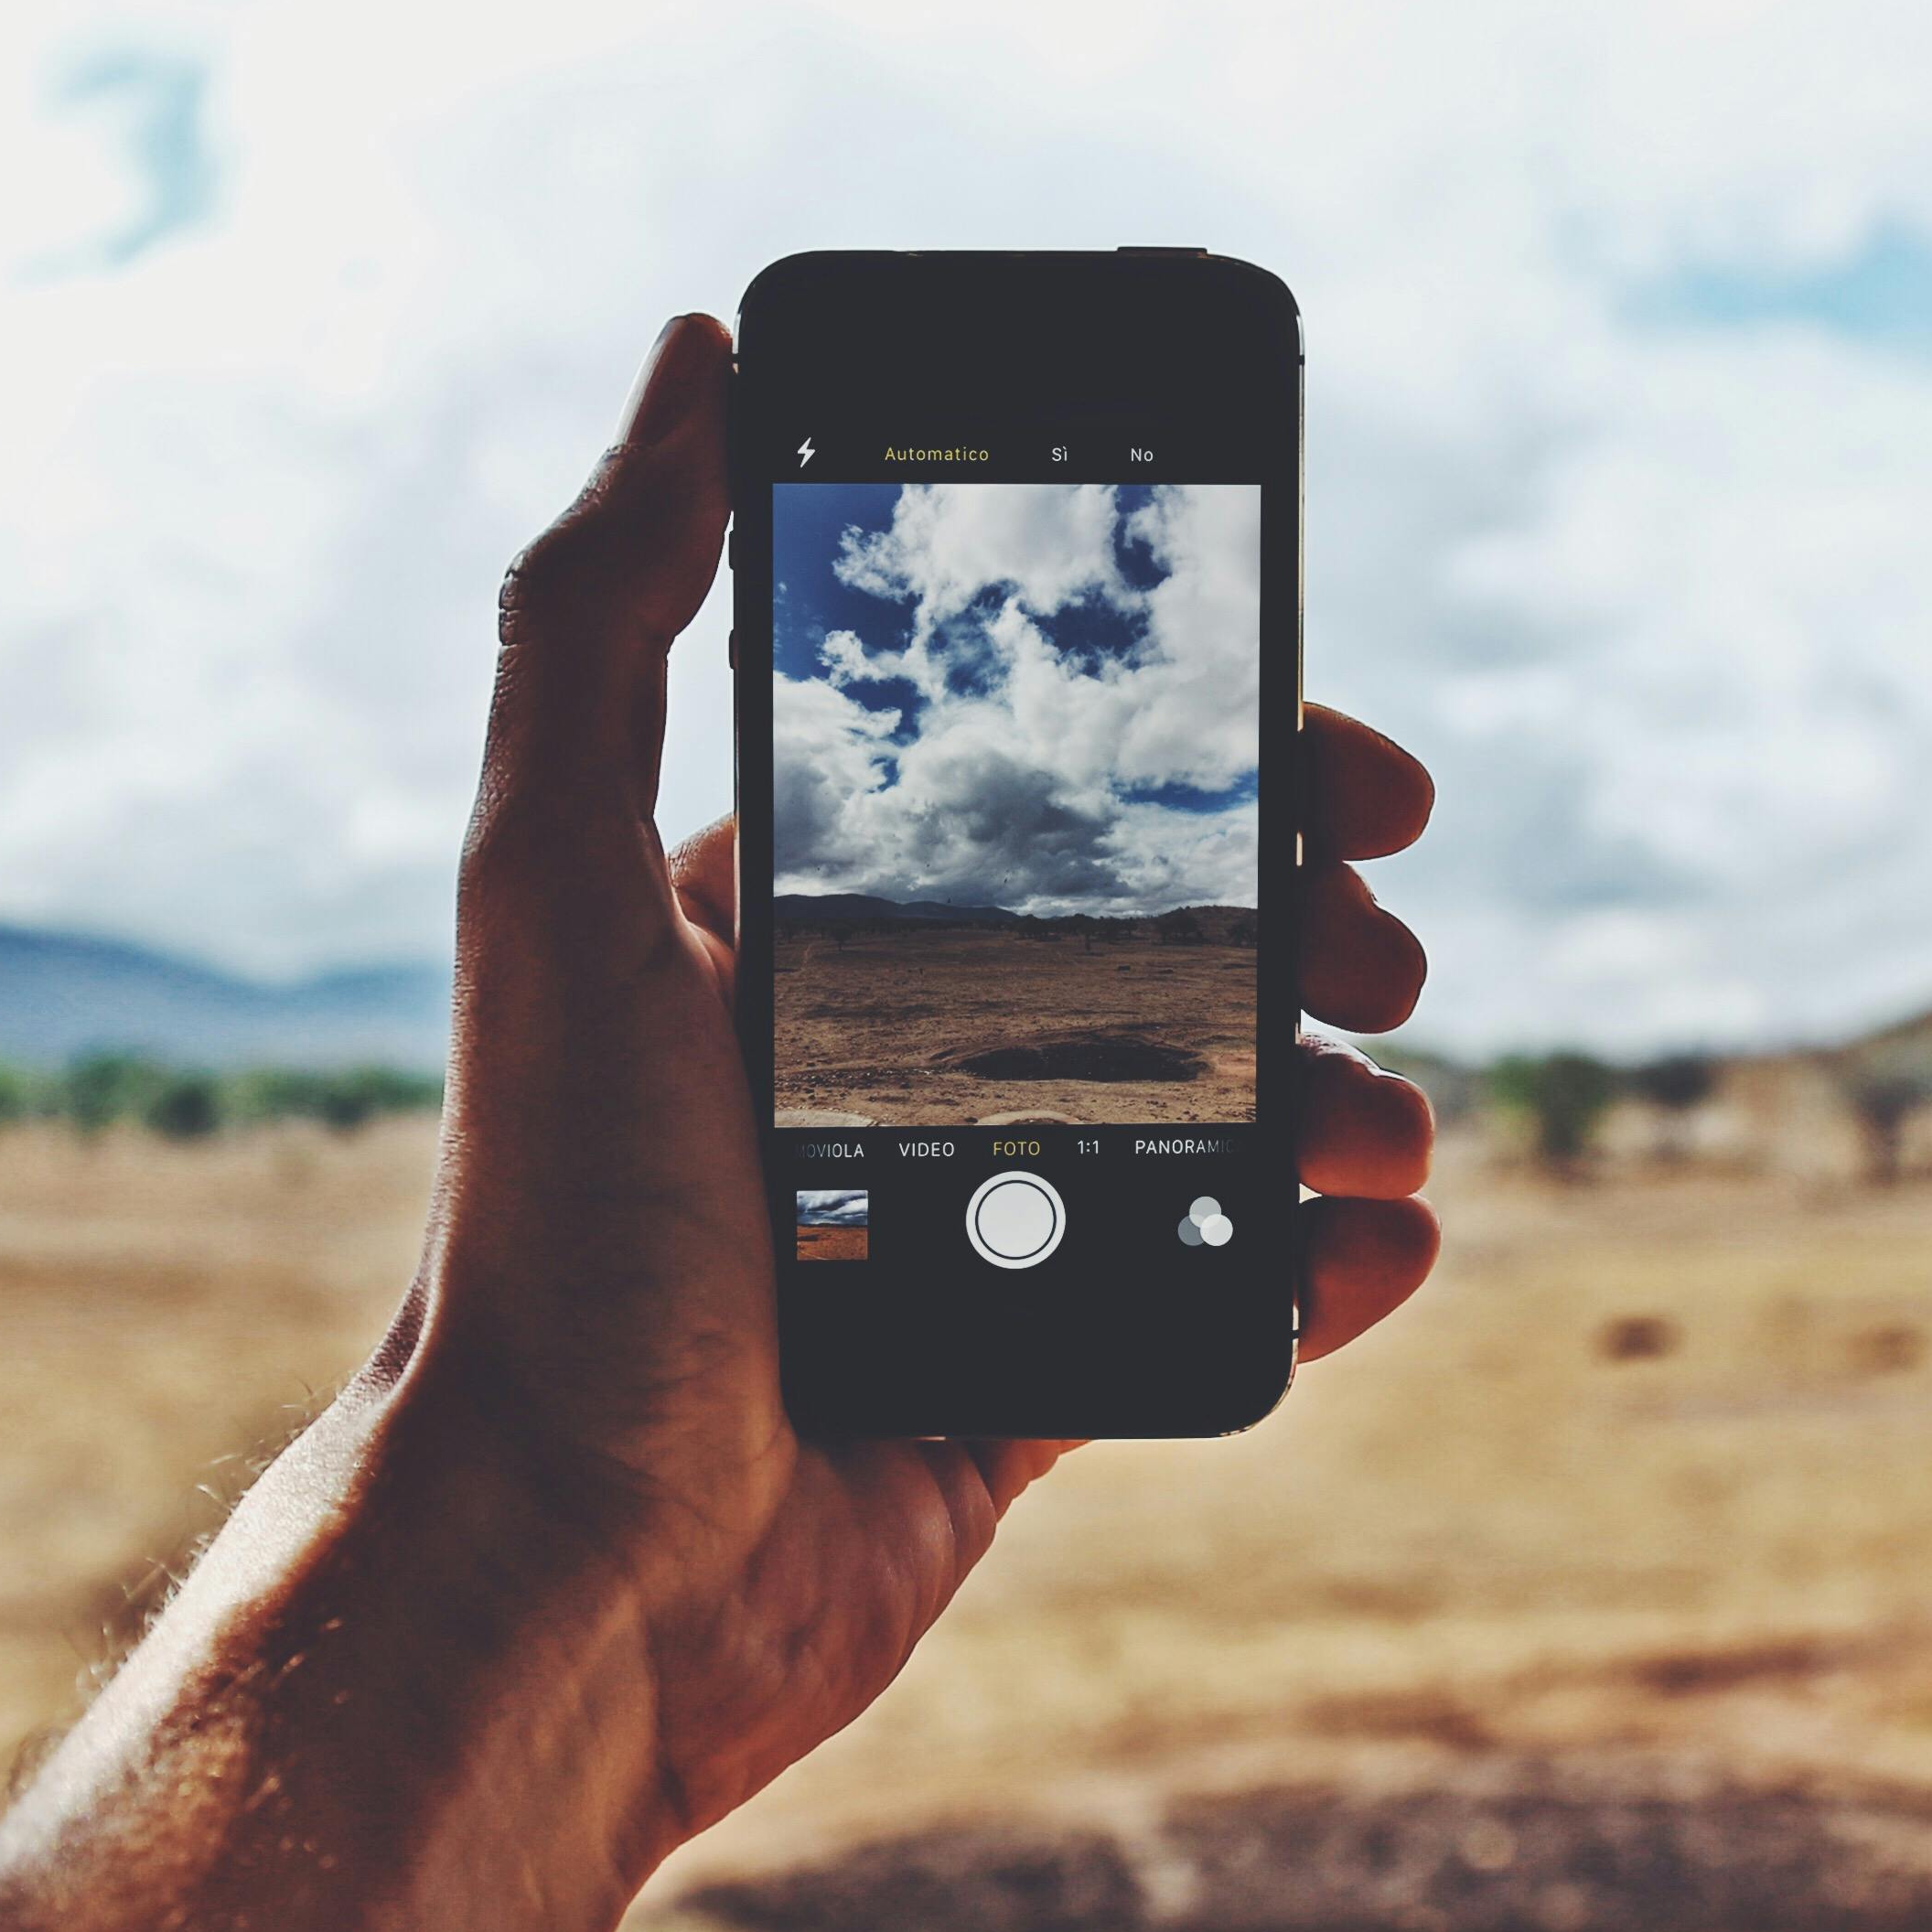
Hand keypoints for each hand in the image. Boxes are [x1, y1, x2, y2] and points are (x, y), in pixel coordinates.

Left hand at [391, 312, 1441, 1855]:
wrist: (567, 1582)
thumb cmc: (545, 1236)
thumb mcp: (546, 883)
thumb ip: (603, 615)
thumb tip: (692, 349)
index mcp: (776, 936)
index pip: (1031, 794)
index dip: (1211, 756)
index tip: (1354, 761)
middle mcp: (872, 1065)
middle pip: (1163, 947)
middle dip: (1308, 923)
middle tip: (1384, 945)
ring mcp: (959, 1231)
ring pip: (1215, 1121)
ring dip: (1342, 1098)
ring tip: (1380, 1119)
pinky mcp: (1019, 1395)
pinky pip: (1217, 1310)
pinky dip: (1325, 1274)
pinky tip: (1386, 1247)